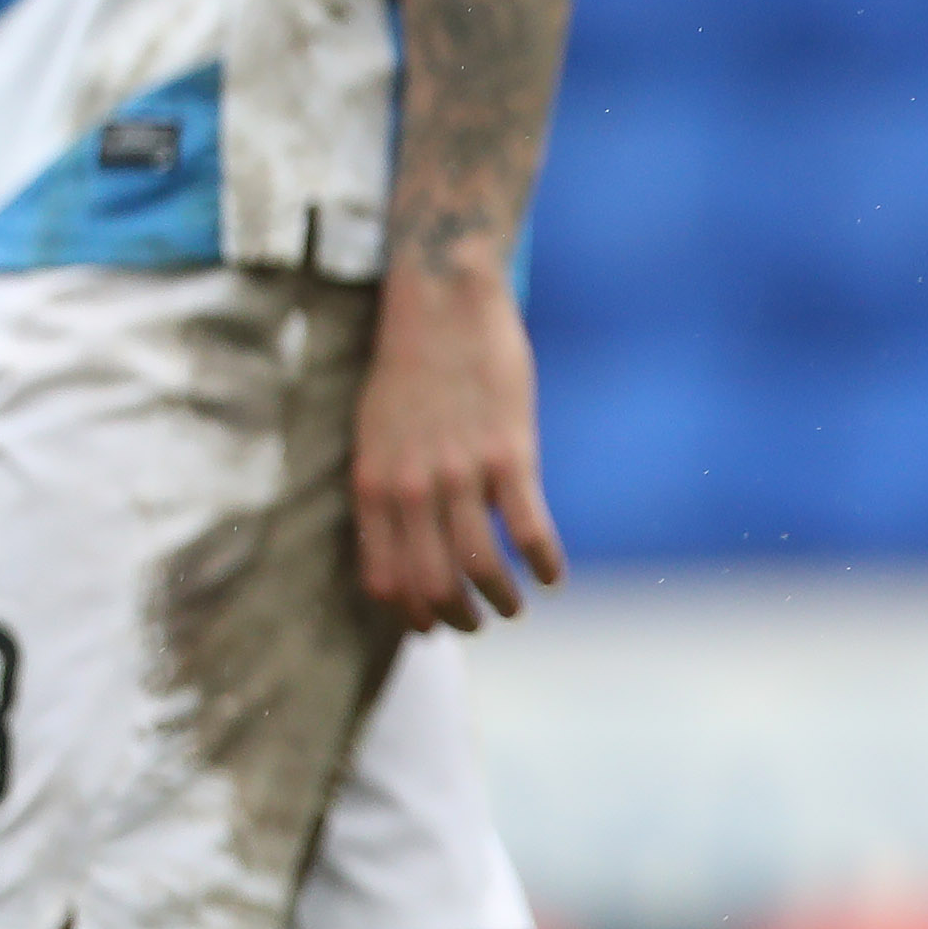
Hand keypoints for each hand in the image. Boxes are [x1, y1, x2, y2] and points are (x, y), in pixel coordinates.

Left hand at [350, 267, 565, 631]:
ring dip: (501, 601)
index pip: (386, 580)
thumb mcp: (375, 434)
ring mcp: (461, 473)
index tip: (432, 625)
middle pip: (433, 584)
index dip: (411, 614)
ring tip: (516, 608)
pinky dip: (545, 564)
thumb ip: (387, 489)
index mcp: (374, 486)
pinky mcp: (510, 454)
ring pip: (481, 568)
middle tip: (477, 623)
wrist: (444, 303)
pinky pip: (529, 529)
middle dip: (458, 618)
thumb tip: (405, 541)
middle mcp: (412, 489)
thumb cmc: (410, 366)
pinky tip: (553, 576)